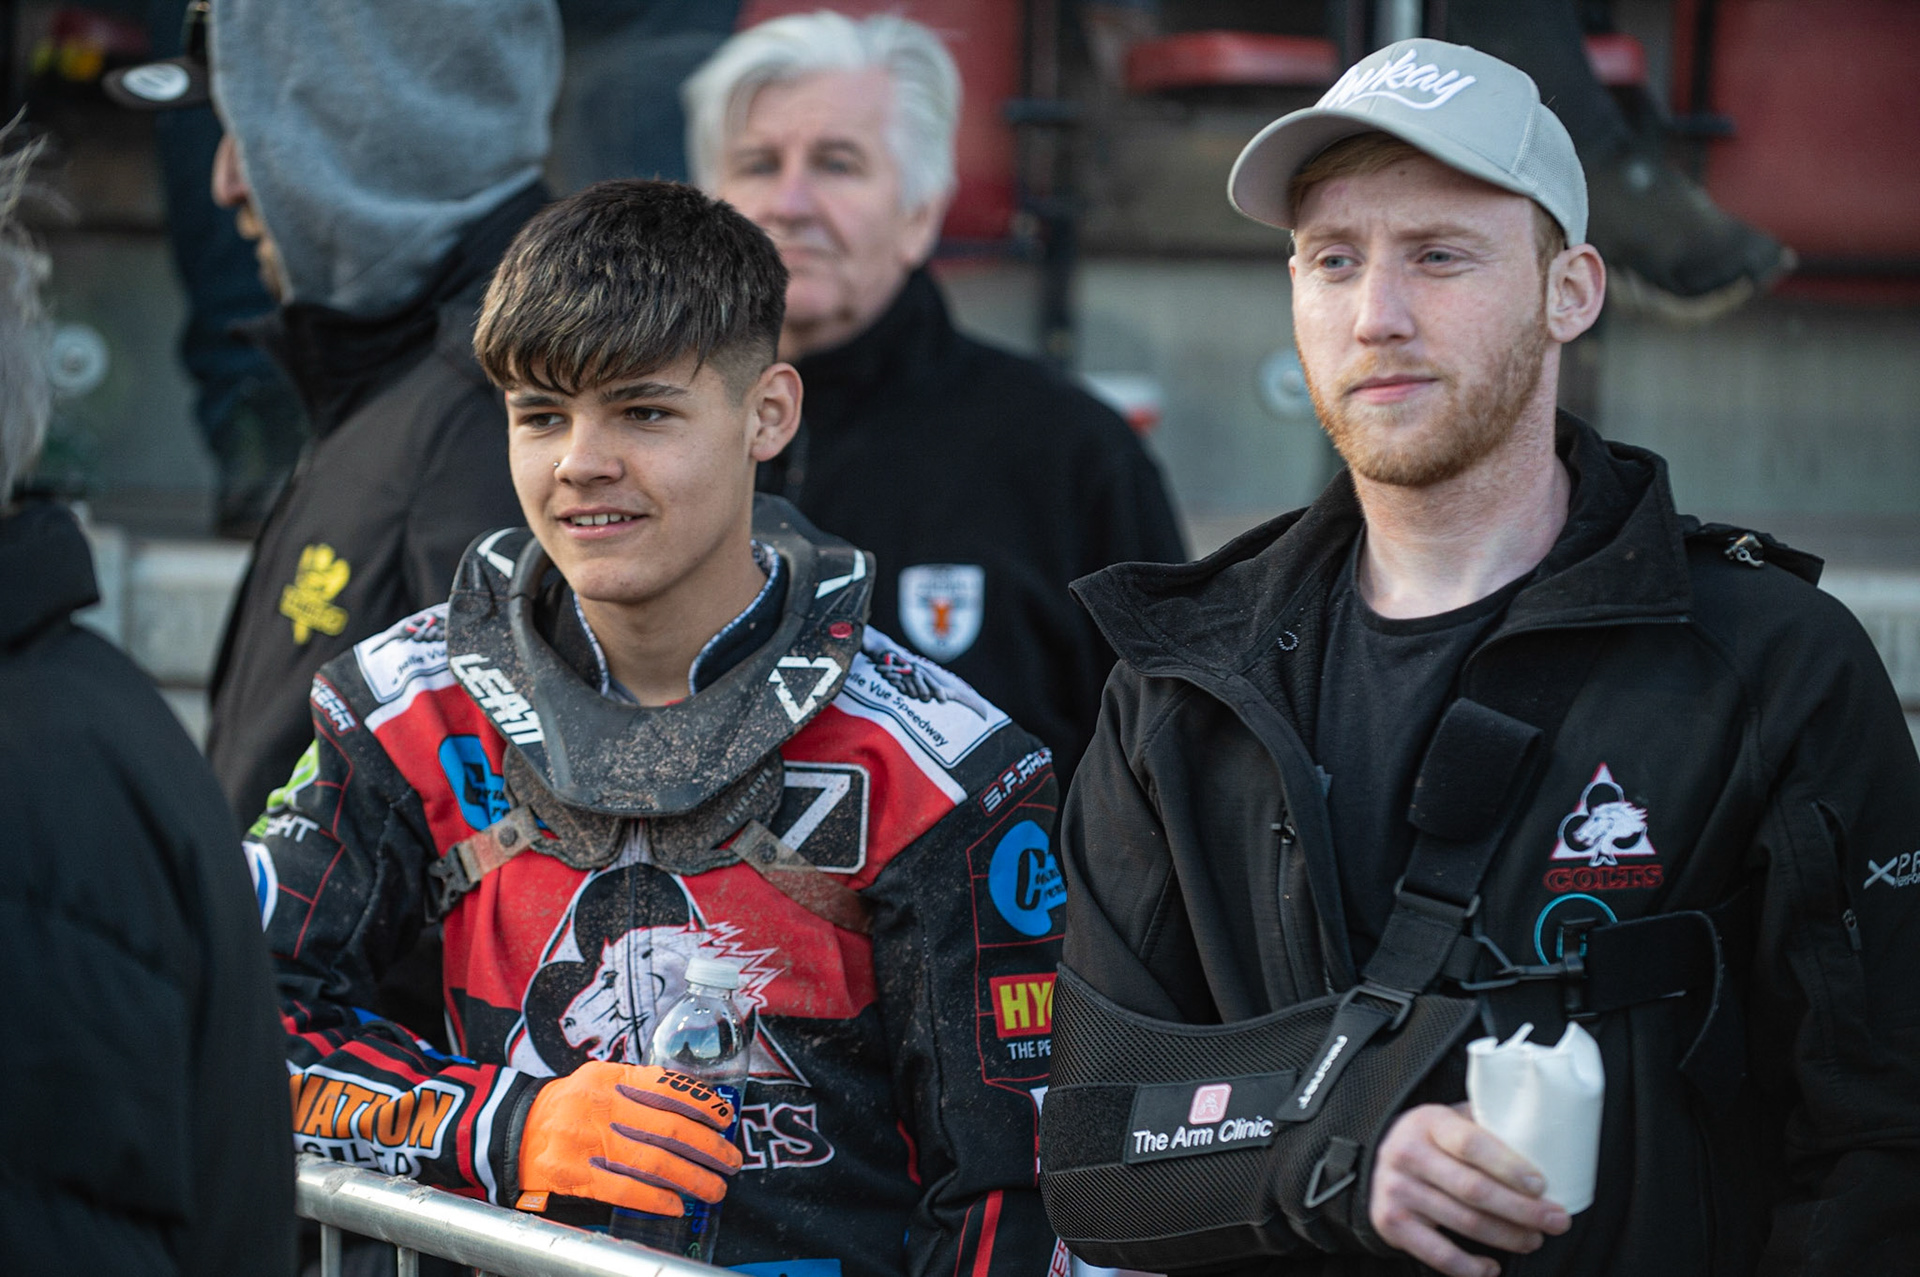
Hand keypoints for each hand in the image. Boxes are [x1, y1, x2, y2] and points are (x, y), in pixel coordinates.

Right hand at [517, 1062, 743, 1214]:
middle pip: (669, 1129)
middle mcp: (598, 1106)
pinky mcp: (574, 1175)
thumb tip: (696, 1104)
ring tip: (714, 1189)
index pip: (666, 1088)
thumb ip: (640, 1087)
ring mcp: (584, 1141)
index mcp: (609, 1077)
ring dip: (691, 1178)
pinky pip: (624, 1189)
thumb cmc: (570, 1106)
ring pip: (652, 1162)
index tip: (726, 1120)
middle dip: (708, 1148)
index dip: (702, 1104)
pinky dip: (655, 1198)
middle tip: (731, 1161)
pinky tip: (676, 1204)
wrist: (515, 1131)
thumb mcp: (600, 1080)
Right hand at [1368, 1103, 1570, 1276]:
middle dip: (1523, 1210)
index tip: (1541, 1185)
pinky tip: (1493, 1268)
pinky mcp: (1392, 1224)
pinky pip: (1439, 1254)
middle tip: (1556, 1220)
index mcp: (1428, 1122)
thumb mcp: (1449, 1120)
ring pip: (1465, 1223)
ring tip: (1534, 1239)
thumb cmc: (1431, 1141)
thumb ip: (1485, 1125)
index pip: (1471, 1144)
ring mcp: (1397, 1191)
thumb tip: (1544, 1139)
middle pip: (1474, 1189)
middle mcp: (1407, 1155)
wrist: (1374, 1162)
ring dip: (1508, 1236)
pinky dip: (1471, 1268)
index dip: (1509, 1166)